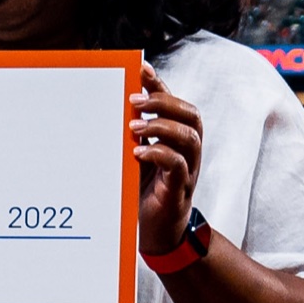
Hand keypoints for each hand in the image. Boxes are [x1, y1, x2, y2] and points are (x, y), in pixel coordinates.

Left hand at [132, 82, 202, 253]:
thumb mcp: (137, 157)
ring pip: (189, 138)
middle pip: (191, 115)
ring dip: (161, 127)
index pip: (175, 103)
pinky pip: (178, 166)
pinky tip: (138, 153)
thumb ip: (133, 134)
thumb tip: (112, 107)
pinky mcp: (179, 190)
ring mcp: (187, 170)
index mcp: (178, 139)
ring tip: (134, 128)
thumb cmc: (144, 192)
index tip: (141, 69)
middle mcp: (188, 152)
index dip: (160, 85)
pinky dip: (159, 154)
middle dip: (164, 102)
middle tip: (135, 101)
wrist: (155, 233)